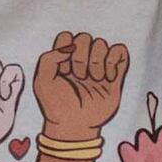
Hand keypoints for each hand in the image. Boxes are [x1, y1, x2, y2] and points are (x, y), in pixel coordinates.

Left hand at [33, 31, 131, 145]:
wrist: (74, 125)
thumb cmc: (57, 105)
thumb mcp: (42, 82)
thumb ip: (48, 59)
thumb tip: (68, 47)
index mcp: (63, 59)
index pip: (66, 37)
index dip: (65, 49)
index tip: (63, 69)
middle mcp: (82, 59)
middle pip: (85, 37)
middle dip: (81, 57)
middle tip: (78, 77)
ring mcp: (99, 66)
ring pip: (102, 43)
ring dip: (97, 61)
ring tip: (93, 80)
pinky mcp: (115, 74)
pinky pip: (120, 50)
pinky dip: (114, 60)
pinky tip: (108, 76)